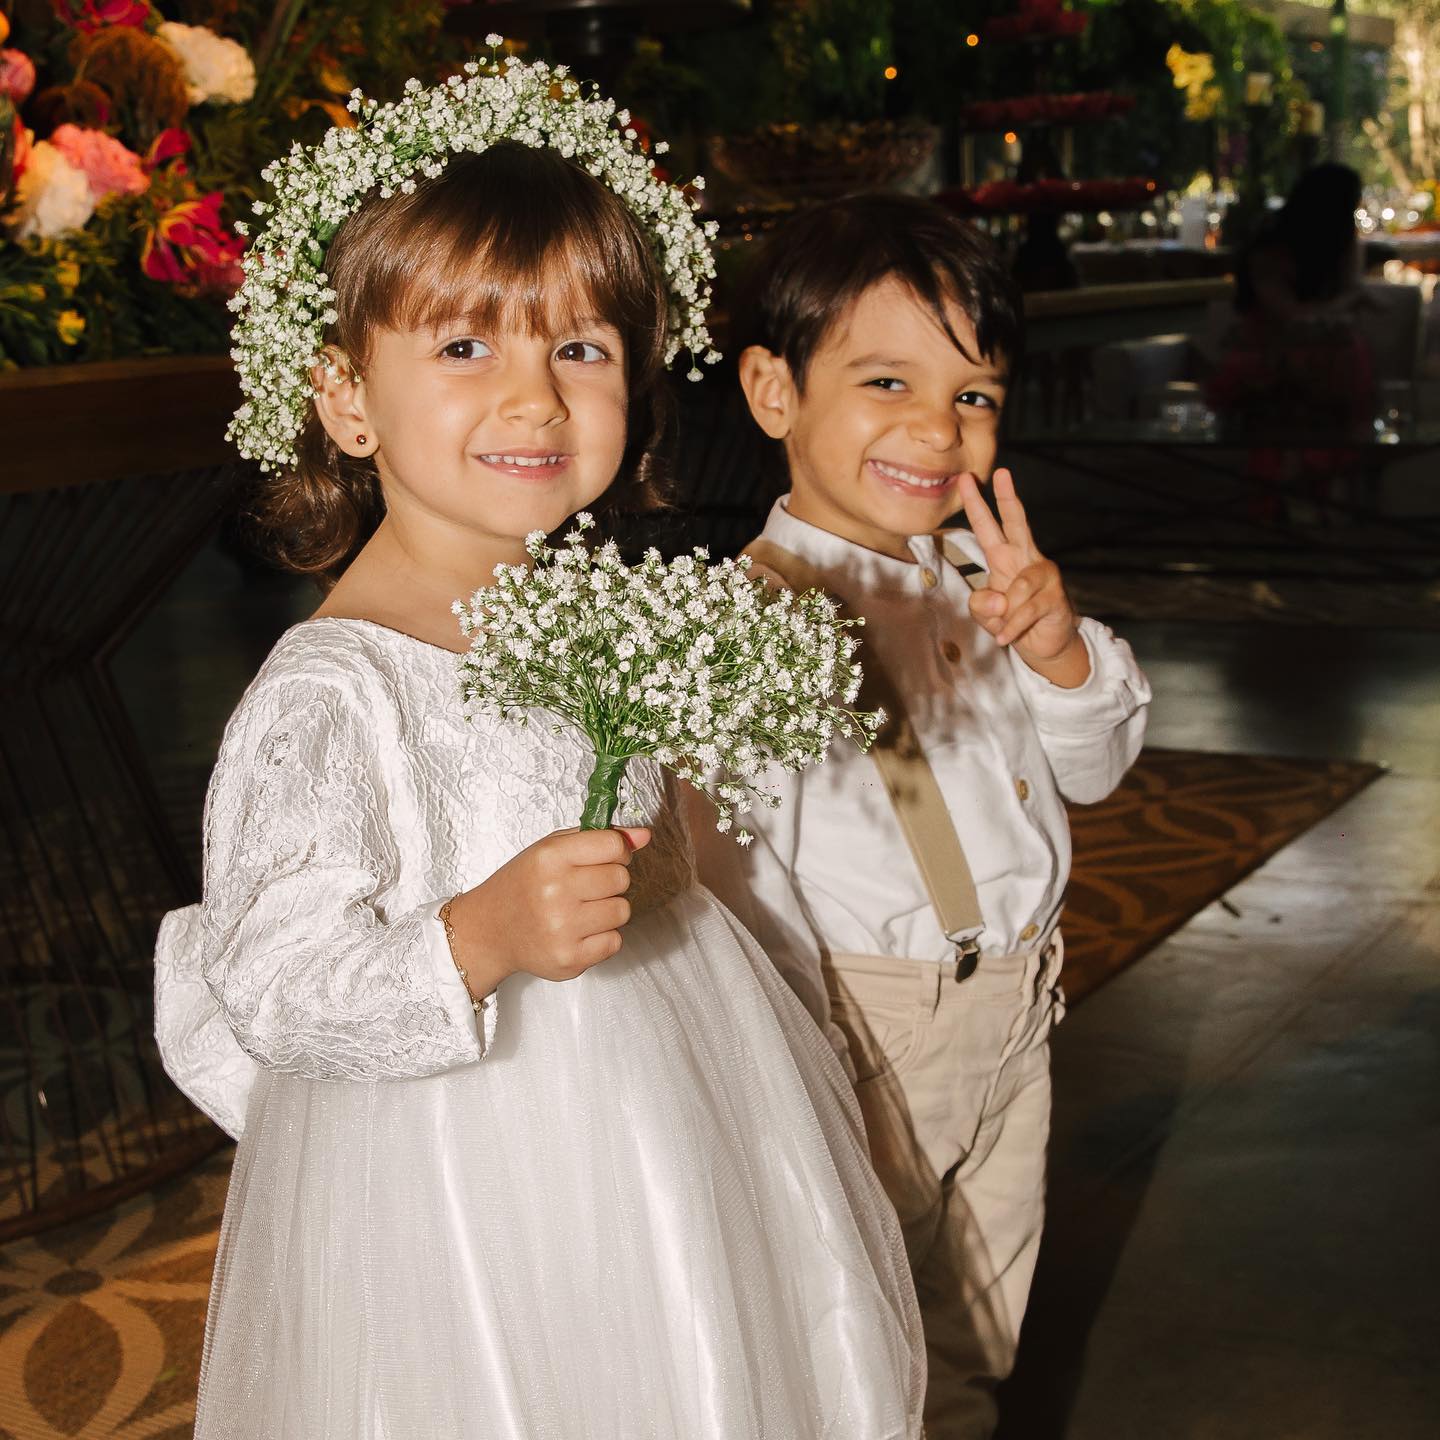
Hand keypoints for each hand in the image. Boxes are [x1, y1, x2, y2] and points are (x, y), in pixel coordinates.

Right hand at [446, 826, 651, 991]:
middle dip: (611, 881)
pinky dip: (602, 937)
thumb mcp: (550, 850)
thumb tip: (644, 836)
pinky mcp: (569, 959)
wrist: (490, 931)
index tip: (606, 858)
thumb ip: (598, 839)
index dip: (617, 851)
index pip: (614, 845)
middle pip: (621, 878)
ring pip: (623, 911)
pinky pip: (615, 942)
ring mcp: (562, 929)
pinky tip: (578, 932)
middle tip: (586, 888)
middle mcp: (555, 892)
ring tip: (582, 910)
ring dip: (608, 909)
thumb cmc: (524, 885)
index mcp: (550, 858)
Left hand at [958, 468, 1089, 686]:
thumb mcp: (986, 614)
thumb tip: (999, 601)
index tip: (965, 478)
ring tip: (1002, 629)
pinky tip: (1006, 638)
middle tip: (1002, 473)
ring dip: (1005, 615)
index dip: (977, 504)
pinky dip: (1012, 628)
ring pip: (1017, 588)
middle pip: (1018, 523)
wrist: (1043, 645)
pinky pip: (1026, 612)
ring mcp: (1043, 575)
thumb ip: (980, 605)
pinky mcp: (1055, 597)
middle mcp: (1026, 558)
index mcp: (1004, 557)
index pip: (988, 526)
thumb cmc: (1012, 621)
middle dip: (1008, 498)